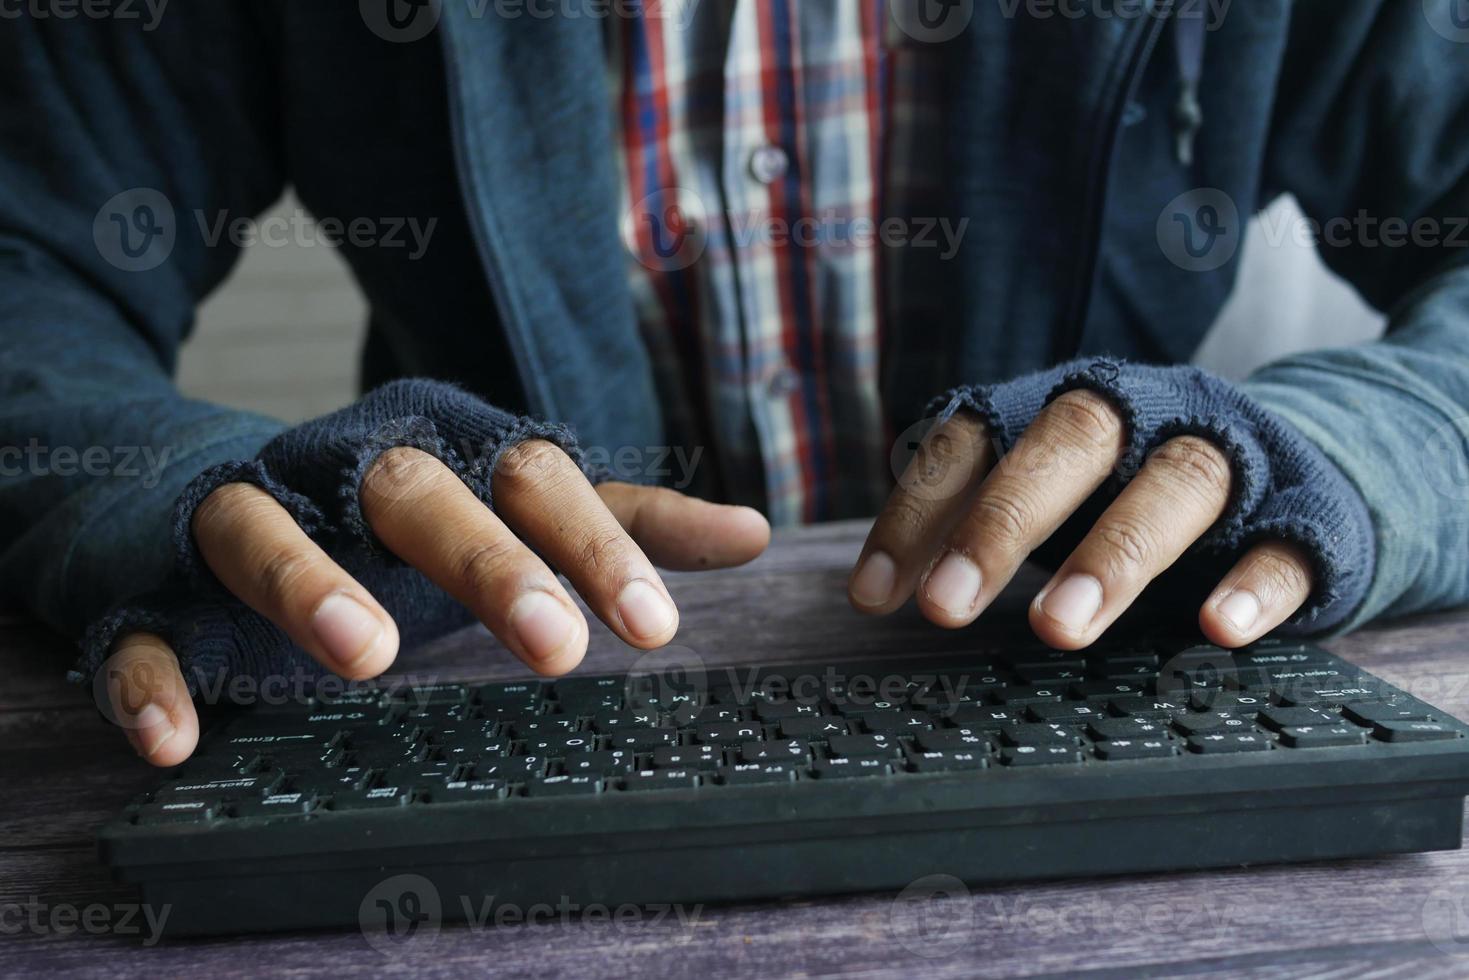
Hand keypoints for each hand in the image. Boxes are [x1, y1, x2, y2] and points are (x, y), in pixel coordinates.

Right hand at [105, 441, 768, 764]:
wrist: (202, 497)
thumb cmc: (393, 521)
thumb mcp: (513, 515)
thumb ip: (620, 525)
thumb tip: (755, 533)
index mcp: (445, 452)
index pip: (534, 478)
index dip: (596, 546)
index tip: (656, 630)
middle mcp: (344, 467)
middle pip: (417, 489)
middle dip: (485, 561)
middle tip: (553, 650)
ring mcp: (242, 512)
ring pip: (265, 524)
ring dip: (310, 582)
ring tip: (365, 657)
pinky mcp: (151, 578)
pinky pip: (141, 621)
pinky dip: (149, 675)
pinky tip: (177, 739)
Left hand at [849, 389, 1312, 648]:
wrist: (1300, 478)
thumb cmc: (1138, 496)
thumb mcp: (1056, 498)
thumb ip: (979, 524)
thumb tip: (883, 590)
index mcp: (1066, 408)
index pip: (977, 439)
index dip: (921, 510)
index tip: (874, 596)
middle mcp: (1146, 412)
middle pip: (1071, 441)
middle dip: (1002, 521)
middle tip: (946, 606)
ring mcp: (1231, 456)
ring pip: (1176, 484)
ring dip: (1114, 554)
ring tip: (1058, 629)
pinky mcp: (1305, 510)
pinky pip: (1281, 542)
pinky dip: (1251, 583)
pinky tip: (1219, 628)